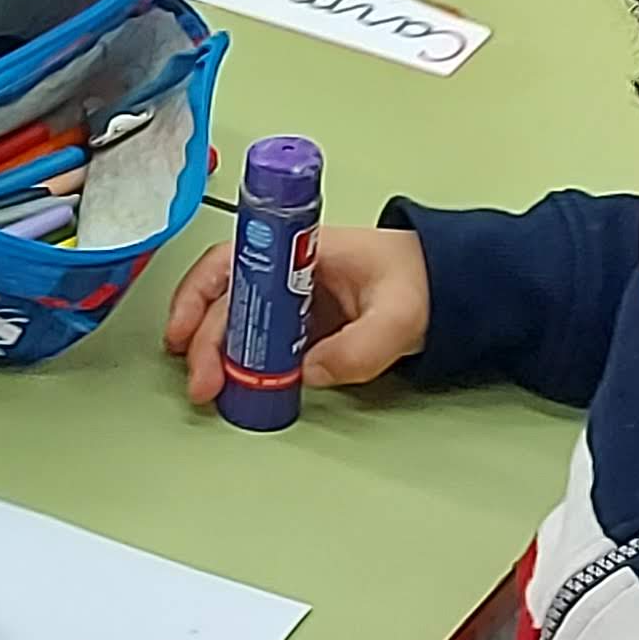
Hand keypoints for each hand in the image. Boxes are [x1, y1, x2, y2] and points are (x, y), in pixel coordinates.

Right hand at [159, 220, 428, 407]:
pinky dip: (244, 364)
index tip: (184, 330)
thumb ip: (358, 348)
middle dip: (205, 342)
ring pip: (239, 322)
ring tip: (212, 388)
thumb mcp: (398, 317)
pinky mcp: (305, 325)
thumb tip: (311, 373)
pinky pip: (263, 342)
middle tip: (202, 382)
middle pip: (227, 300)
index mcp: (302, 251)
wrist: (454, 288)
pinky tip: (239, 384)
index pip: (232, 261)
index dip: (199, 294)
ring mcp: (294, 299)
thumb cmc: (424, 281)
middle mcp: (288, 271)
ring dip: (218, 355)